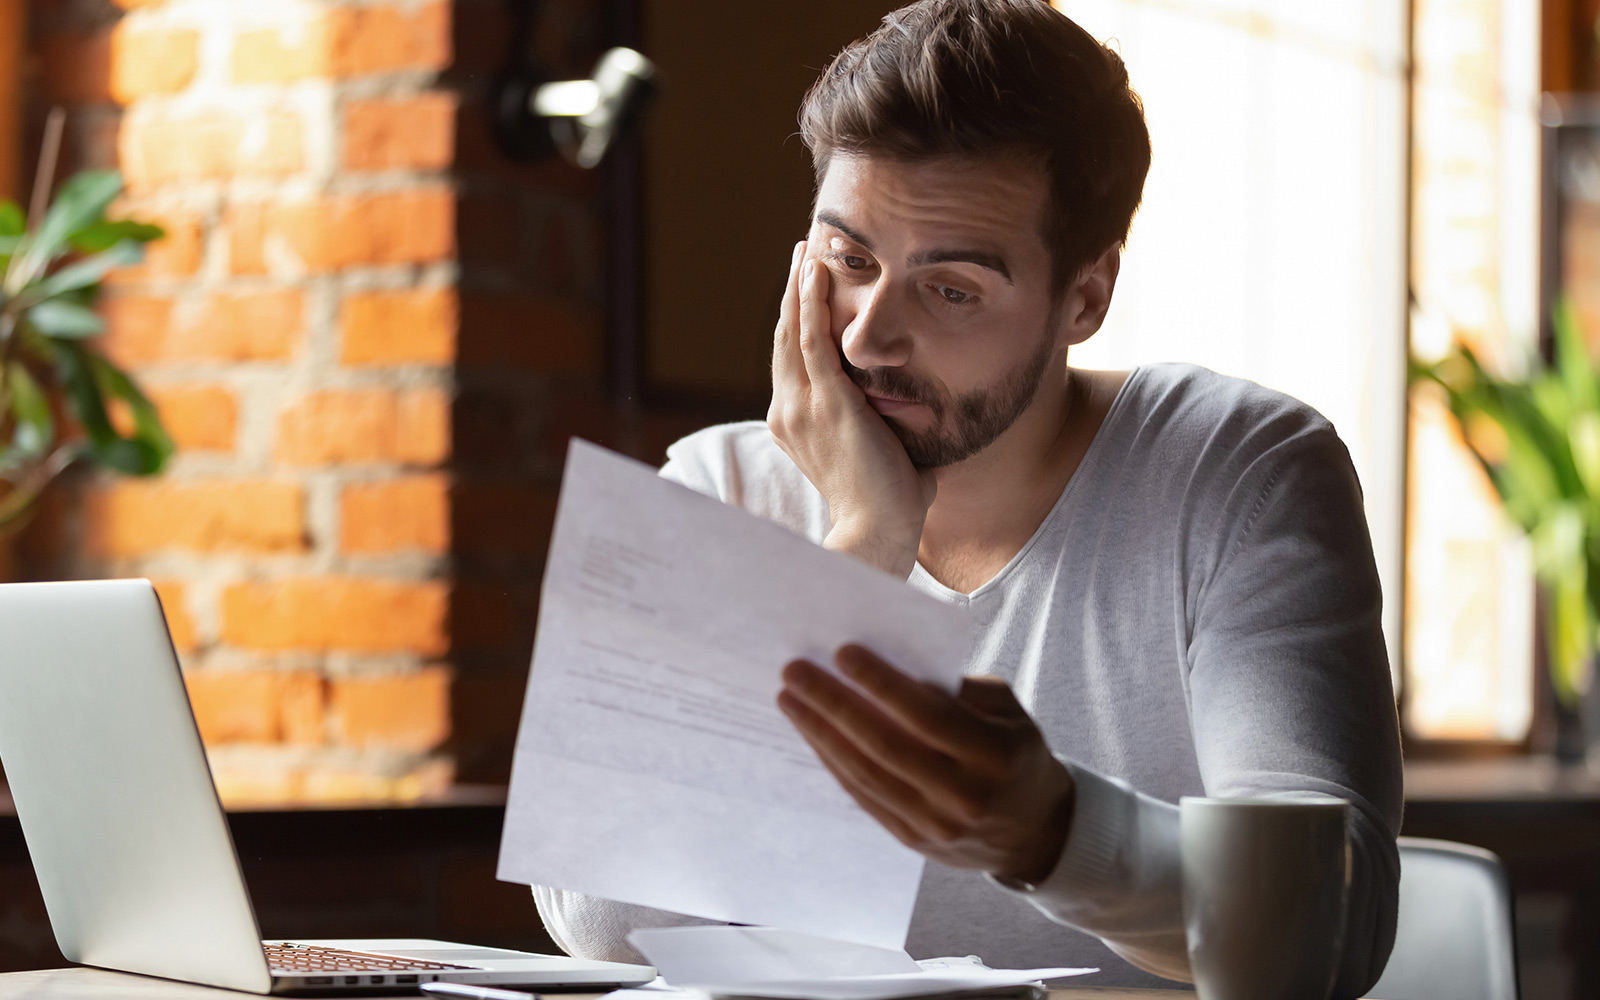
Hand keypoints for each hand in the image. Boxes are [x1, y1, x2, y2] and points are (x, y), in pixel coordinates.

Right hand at [767, 242, 935, 577]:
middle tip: (801, 253)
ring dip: (799, 286)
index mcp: (796, 424)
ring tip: (805, 249)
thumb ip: (891, 428)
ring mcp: (803, 406)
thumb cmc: (889, 504)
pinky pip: (812, 340)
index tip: (806, 289)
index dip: (797, 321)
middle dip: (793, 292)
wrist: (878, 533)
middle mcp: (789, 411)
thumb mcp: (883, 453)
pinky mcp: (826, 402)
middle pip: (785, 337)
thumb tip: (920, 411)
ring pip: (793, 330)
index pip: (792, 360)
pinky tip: (815, 271)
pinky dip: (811, 302)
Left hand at [777, 644, 1074, 884]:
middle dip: (834, 705)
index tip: (842, 652)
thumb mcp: (1009, 711)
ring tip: (790, 698)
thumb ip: (960, 689)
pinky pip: (864, 796)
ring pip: (866, 774)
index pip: (927, 716)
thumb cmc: (1015, 752)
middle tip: (795, 671)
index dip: (882, 684)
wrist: (1034, 831)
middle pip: (886, 745)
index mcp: (994, 755)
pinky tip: (812, 733)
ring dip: (821, 734)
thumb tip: (894, 665)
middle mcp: (964, 795)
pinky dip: (833, 762)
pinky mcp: (913, 840)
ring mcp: (936, 825)